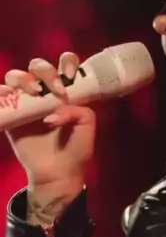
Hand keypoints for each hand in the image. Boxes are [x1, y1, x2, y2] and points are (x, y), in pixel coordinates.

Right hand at [2, 52, 95, 188]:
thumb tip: (51, 113)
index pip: (65, 63)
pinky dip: (1, 92)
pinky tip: (8, 95)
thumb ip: (76, 111)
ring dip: (23, 79)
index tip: (70, 76)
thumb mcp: (86, 125)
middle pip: (38, 66)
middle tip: (55, 90)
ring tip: (34, 94)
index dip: (66, 62)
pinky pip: (0, 96)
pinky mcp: (10, 115)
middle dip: (45, 72)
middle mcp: (45, 92)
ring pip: (16, 76)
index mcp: (66, 90)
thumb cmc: (76, 148)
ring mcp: (26, 102)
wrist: (59, 174)